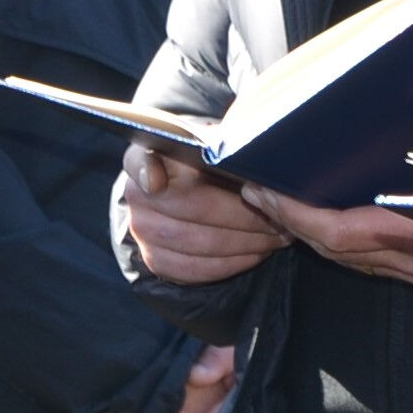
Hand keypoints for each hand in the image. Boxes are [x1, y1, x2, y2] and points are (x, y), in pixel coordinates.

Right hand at [120, 143, 282, 284]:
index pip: (140, 161)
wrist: (189, 190)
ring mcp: (141, 230)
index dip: (146, 172)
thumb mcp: (214, 144)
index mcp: (147, 154)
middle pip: (190, 207)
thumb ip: (223, 148)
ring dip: (245, 242)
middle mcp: (135, 194)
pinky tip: (255, 252)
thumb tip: (253, 162)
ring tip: (276, 235)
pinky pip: (196, 269)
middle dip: (242, 216)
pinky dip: (232, 263)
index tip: (157, 181)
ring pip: (198, 243)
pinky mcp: (154, 260)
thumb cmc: (210, 162)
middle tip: (277, 215)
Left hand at [249, 182, 412, 291]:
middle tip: (259, 190)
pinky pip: (372, 262)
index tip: (267, 191)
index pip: (346, 233)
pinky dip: (340, 241)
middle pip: (338, 251)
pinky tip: (328, 219)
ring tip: (281, 201)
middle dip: (292, 222)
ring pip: (352, 260)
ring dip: (312, 233)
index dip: (299, 216)